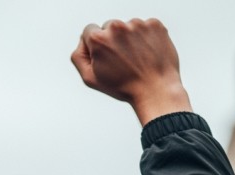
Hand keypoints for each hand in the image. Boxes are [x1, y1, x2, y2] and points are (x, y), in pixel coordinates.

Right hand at [71, 18, 191, 124]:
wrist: (156, 90)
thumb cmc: (123, 87)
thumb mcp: (90, 78)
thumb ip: (78, 56)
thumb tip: (82, 41)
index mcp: (99, 38)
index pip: (89, 31)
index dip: (96, 46)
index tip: (106, 58)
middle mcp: (117, 27)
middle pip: (109, 27)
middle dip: (113, 41)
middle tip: (123, 61)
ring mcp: (137, 24)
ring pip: (128, 27)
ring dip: (130, 39)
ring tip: (137, 59)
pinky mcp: (154, 25)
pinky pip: (145, 27)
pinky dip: (146, 38)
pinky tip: (148, 54)